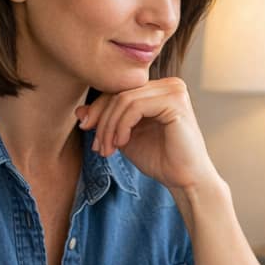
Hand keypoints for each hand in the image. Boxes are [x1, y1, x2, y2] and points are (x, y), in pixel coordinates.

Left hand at [76, 78, 214, 191]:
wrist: (185, 180)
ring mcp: (174, 91)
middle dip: (102, 120)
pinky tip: (122, 143)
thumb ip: (107, 122)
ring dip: (109, 126)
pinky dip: (122, 126)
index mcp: (160, 90)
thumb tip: (79, 111)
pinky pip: (135, 106)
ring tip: (108, 149)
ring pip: (124, 99)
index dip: (98, 110)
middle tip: (98, 146)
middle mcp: (169, 85)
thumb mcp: (125, 137)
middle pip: (119, 92)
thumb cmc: (161, 160)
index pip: (119, 90)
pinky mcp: (175, 102)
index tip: (87, 132)